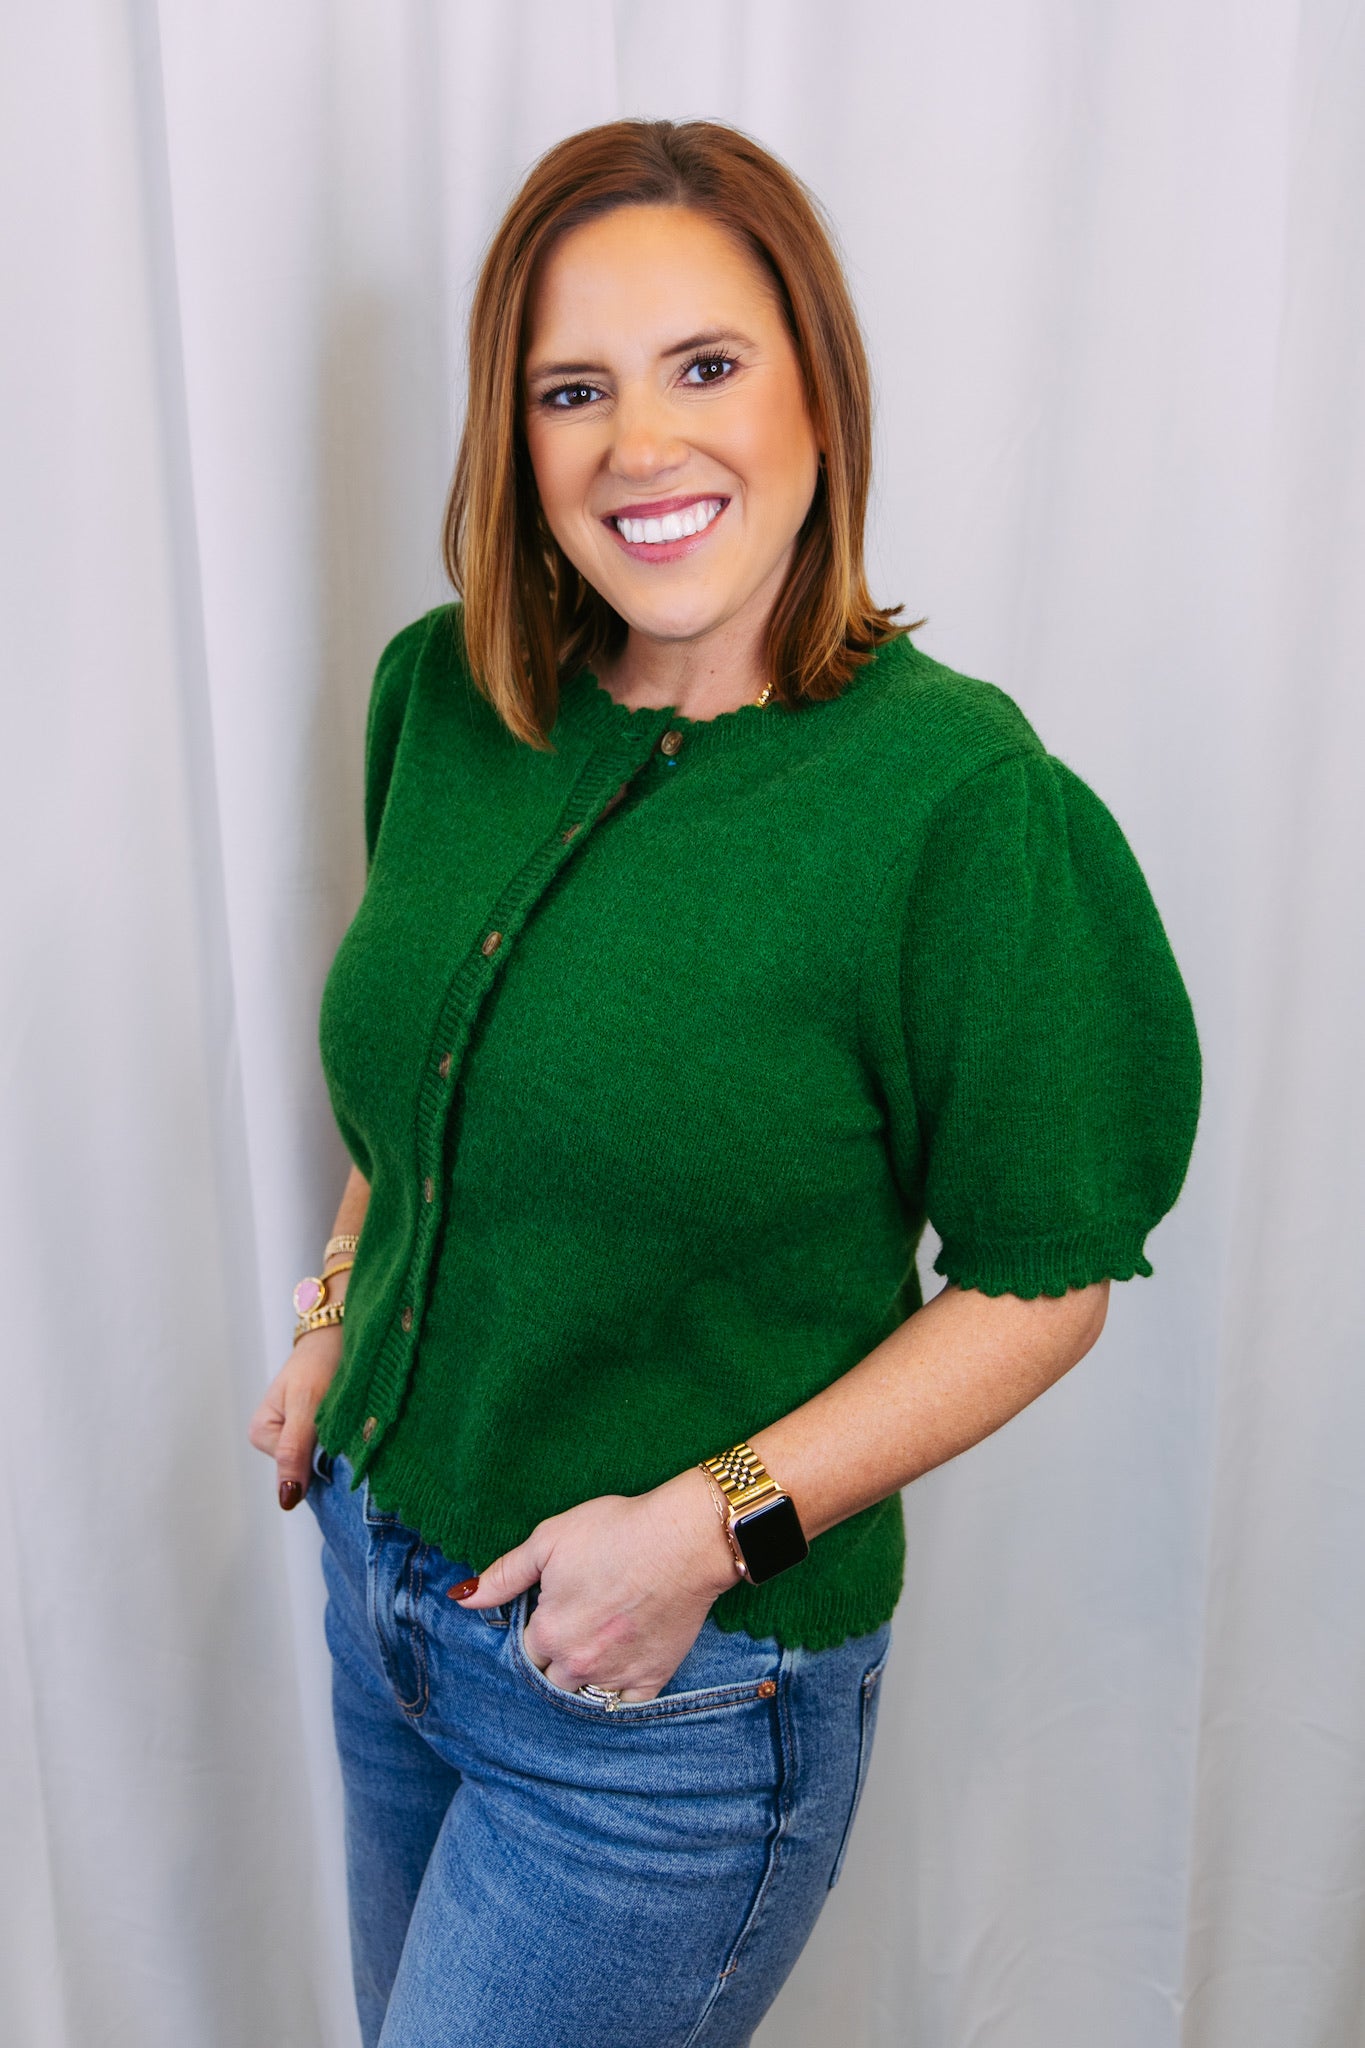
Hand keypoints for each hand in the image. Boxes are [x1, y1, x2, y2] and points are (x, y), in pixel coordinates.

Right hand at [247, 1326, 342, 1509]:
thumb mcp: (306, 1407)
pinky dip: (343, 1437)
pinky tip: (350, 1419)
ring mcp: (293, 1433)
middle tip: (345, 1421)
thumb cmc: (320, 1361)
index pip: (297, 1472)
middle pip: (308, 1467)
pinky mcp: (312, 1427)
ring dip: (339, 1444)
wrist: (338, 1331)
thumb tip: (285, 1499)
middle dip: (331, 1452)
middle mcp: (273, 1438)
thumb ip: (294, 1452)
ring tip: (347, 1415)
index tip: (337, 1431)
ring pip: (321, 1458)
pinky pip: (328, 1446)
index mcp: (260, 1434)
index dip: (322, 1458)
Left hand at [455, 1469, 740, 1700]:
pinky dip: (618, 1696)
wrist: (684, 1538)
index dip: (534, 1633)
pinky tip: (618, 1674)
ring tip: (592, 1652)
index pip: (523, 1653)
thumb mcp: (549, 1540)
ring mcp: (616, 1676)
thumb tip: (462, 1597)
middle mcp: (577, 1664)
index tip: (549, 1614)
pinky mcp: (653, 1678)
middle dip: (555, 1662)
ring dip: (582, 1681)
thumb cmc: (615, 1530)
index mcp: (547, 1633)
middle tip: (572, 1632)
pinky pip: (626, 1707)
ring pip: (584, 1697)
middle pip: (551, 1680)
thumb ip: (504, 1575)